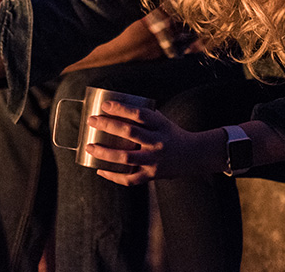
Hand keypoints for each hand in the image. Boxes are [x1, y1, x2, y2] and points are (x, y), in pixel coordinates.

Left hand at [84, 100, 224, 184]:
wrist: (195, 155)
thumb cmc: (171, 134)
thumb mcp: (162, 121)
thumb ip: (142, 115)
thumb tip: (113, 105)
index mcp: (161, 126)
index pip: (140, 114)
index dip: (121, 108)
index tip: (104, 105)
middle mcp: (158, 142)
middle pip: (130, 132)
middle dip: (107, 125)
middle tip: (91, 121)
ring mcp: (155, 160)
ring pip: (127, 158)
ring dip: (105, 152)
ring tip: (89, 147)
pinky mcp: (153, 175)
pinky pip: (130, 179)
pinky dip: (113, 176)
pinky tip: (100, 170)